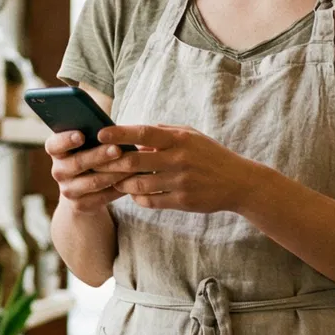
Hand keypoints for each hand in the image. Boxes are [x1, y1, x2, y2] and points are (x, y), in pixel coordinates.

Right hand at [47, 130, 126, 214]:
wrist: (85, 190)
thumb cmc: (90, 155)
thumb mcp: (88, 144)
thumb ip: (93, 133)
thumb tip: (111, 128)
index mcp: (57, 151)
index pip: (54, 145)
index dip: (66, 140)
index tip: (81, 135)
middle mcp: (58, 171)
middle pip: (77, 163)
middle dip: (99, 156)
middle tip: (117, 149)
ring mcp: (68, 190)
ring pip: (93, 181)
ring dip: (114, 173)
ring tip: (132, 165)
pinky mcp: (81, 205)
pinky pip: (103, 197)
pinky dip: (119, 188)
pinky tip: (133, 180)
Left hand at [94, 124, 260, 214]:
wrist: (239, 183)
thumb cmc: (211, 155)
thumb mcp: (192, 136)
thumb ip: (165, 132)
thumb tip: (137, 136)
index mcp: (180, 139)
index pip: (144, 132)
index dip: (119, 133)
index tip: (100, 134)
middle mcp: (179, 159)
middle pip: (135, 161)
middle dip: (111, 164)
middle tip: (95, 164)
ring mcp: (180, 182)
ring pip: (139, 184)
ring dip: (122, 183)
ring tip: (113, 181)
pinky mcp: (182, 201)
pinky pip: (151, 201)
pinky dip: (138, 198)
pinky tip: (134, 194)